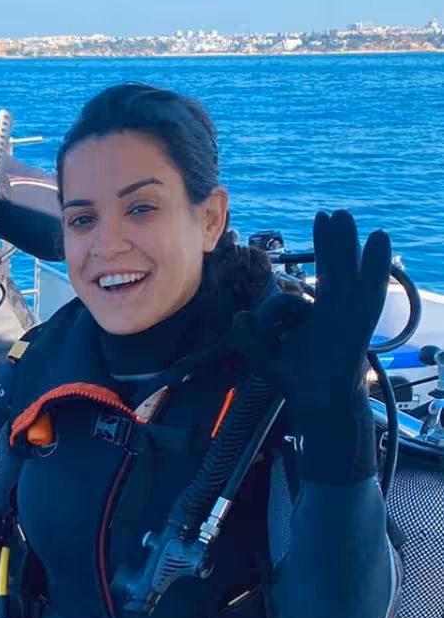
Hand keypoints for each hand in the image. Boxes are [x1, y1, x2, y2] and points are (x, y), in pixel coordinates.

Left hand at [234, 210, 389, 480]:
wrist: (318, 404)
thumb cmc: (296, 380)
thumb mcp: (264, 358)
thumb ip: (250, 339)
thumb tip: (238, 315)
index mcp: (314, 314)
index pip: (310, 282)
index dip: (311, 260)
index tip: (317, 224)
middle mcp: (333, 310)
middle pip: (333, 268)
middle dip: (331, 242)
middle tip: (330, 213)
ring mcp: (346, 315)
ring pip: (348, 274)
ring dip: (348, 247)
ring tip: (349, 218)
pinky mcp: (358, 323)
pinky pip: (368, 290)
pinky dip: (374, 267)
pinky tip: (379, 241)